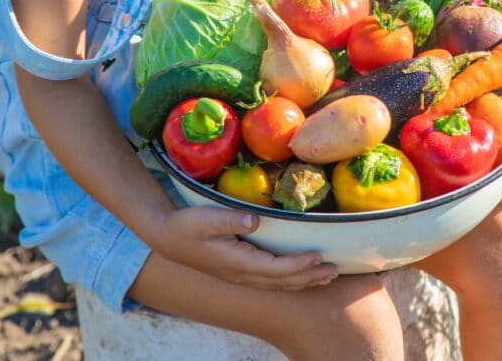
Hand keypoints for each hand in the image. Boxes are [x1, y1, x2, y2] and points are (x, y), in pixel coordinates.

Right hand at [151, 205, 338, 290]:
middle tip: (335, 269)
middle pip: (283, 281)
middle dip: (310, 276)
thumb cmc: (186, 225)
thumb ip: (230, 220)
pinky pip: (271, 280)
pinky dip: (292, 279)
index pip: (275, 269)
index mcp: (236, 262)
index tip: (317, 254)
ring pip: (279, 284)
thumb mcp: (205, 218)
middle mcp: (242, 273)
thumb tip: (254, 219)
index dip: (298, 264)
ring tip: (328, 275)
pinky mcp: (239, 270)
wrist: (166, 236)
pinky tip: (303, 274)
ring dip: (305, 280)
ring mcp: (241, 275)